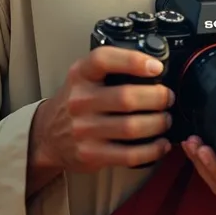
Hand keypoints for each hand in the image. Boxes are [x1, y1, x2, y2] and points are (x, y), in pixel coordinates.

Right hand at [30, 47, 173, 175]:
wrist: (48, 135)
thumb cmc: (75, 101)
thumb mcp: (83, 76)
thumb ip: (109, 69)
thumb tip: (154, 67)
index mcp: (80, 75)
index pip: (104, 60)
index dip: (133, 61)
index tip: (156, 66)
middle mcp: (80, 100)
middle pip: (126, 97)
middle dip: (157, 97)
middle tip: (167, 97)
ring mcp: (84, 130)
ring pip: (132, 127)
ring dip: (158, 123)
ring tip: (165, 119)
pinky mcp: (91, 155)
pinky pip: (129, 154)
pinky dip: (152, 150)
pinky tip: (161, 144)